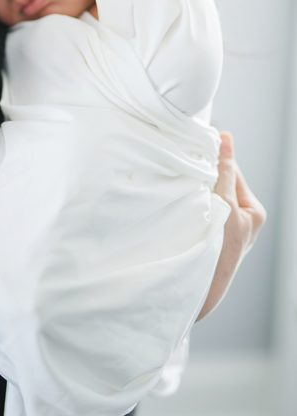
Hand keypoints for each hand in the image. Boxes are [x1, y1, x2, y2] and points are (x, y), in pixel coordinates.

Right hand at [196, 131, 266, 320]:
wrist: (197, 292)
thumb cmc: (217, 252)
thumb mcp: (224, 205)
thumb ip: (224, 171)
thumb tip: (226, 139)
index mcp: (253, 212)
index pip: (232, 170)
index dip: (213, 157)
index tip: (193, 143)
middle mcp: (241, 219)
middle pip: (219, 182)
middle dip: (203, 174)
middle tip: (183, 164)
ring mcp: (222, 227)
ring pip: (206, 194)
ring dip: (193, 186)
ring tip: (179, 182)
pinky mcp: (206, 234)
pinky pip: (197, 207)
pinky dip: (188, 200)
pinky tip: (177, 198)